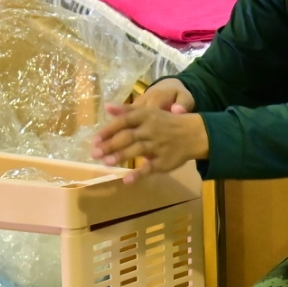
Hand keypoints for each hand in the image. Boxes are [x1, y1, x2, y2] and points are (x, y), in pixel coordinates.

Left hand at [91, 81, 206, 179]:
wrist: (193, 134)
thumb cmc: (165, 122)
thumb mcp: (148, 112)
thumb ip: (126, 111)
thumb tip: (106, 106)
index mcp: (146, 116)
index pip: (124, 121)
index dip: (108, 130)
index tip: (94, 139)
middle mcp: (151, 130)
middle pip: (128, 137)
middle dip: (110, 145)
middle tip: (94, 153)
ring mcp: (158, 146)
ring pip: (137, 150)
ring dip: (120, 157)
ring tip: (106, 163)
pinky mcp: (164, 161)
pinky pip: (150, 168)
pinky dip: (139, 174)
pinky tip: (126, 180)